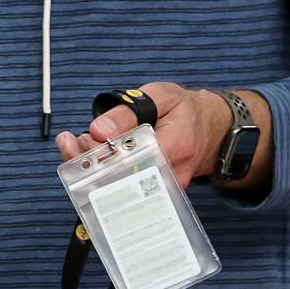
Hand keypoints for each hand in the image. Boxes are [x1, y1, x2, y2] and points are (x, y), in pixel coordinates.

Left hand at [54, 82, 227, 189]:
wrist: (210, 127)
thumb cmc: (183, 110)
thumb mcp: (159, 96)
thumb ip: (128, 113)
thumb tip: (99, 131)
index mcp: (175, 148)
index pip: (131, 161)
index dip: (102, 155)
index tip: (86, 139)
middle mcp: (169, 175)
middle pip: (121, 181)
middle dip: (91, 164)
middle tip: (79, 140)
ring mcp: (163, 188)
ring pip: (120, 189)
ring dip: (94, 169)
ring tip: (84, 143)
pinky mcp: (155, 192)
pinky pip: (125, 188)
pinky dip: (104, 173)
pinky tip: (93, 156)